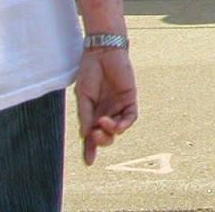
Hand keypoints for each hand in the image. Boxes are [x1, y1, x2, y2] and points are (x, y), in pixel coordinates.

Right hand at [74, 48, 137, 164]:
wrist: (102, 53)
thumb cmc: (89, 73)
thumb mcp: (83, 96)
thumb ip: (85, 115)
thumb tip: (84, 136)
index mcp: (92, 113)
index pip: (91, 136)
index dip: (90, 150)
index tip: (88, 163)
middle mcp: (106, 112)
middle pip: (106, 135)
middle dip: (100, 140)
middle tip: (94, 135)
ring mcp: (118, 106)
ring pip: (119, 128)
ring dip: (111, 131)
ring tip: (103, 123)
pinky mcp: (130, 98)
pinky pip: (131, 116)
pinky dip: (124, 123)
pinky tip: (116, 124)